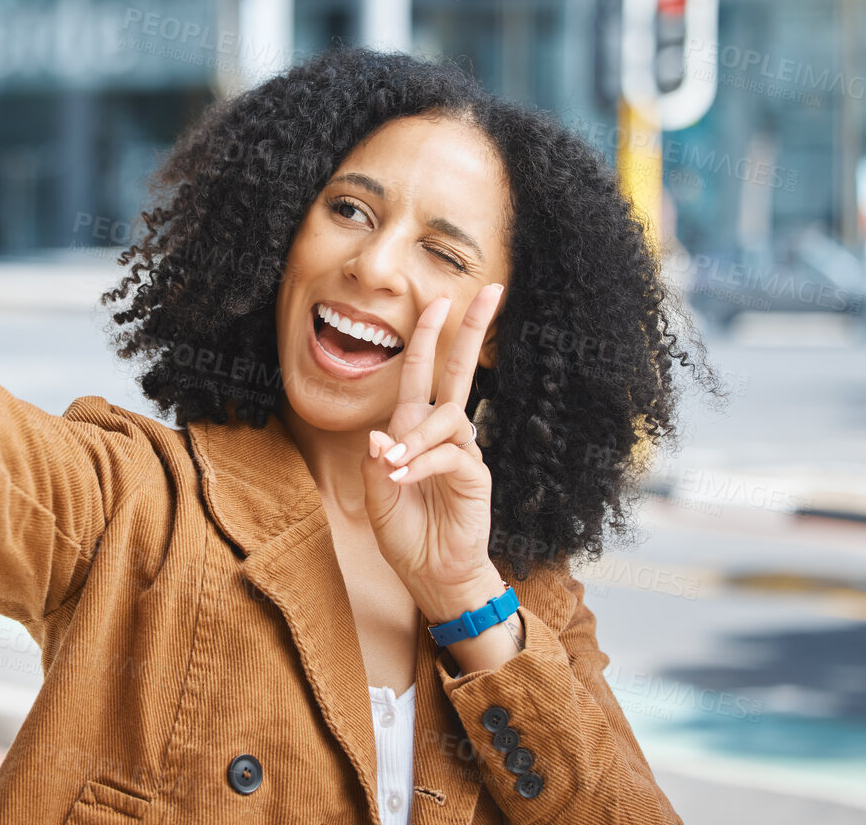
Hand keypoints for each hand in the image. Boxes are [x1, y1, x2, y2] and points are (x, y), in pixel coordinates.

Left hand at [363, 283, 505, 610]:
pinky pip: (451, 455)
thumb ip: (375, 467)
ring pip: (448, 419)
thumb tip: (378, 435)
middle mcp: (442, 433)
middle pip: (460, 371)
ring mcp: (463, 452)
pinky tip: (403, 478)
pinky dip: (423, 463)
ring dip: (416, 438)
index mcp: (414, 429)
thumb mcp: (376, 498)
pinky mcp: (475, 476)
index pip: (423, 373)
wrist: (431, 574)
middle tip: (491, 291)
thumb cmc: (405, 533)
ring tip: (393, 468)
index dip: (429, 336)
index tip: (438, 299)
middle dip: (471, 330)